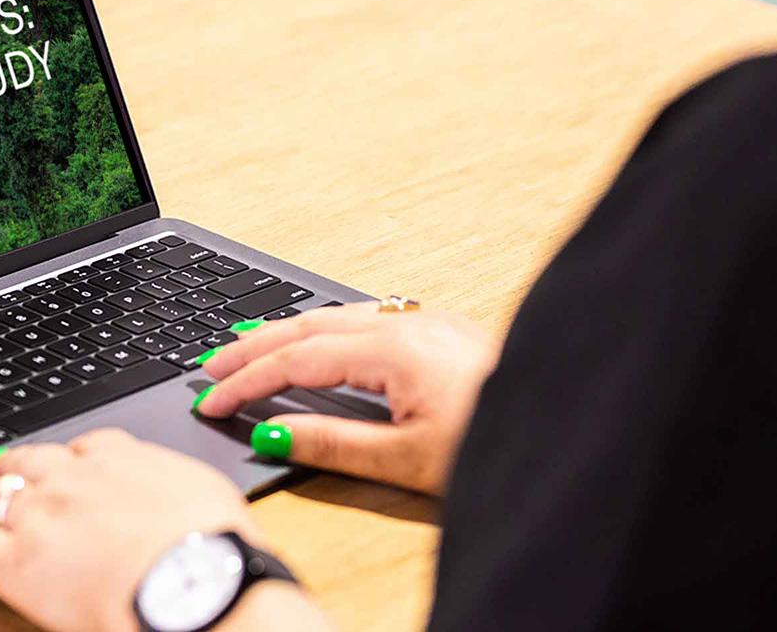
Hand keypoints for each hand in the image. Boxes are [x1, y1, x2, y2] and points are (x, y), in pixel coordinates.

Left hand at [0, 428, 320, 631]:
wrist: (197, 584)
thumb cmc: (214, 552)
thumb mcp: (209, 502)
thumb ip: (178, 494)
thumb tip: (180, 508)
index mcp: (127, 458)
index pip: (90, 447)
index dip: (72, 460)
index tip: (68, 466)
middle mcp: (76, 476)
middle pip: (30, 461)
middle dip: (11, 466)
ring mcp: (39, 514)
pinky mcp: (12, 560)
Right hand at [192, 303, 497, 494]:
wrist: (566, 421)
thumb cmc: (494, 441)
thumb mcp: (405, 460)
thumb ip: (332, 444)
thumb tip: (270, 433)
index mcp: (393, 349)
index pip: (297, 360)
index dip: (247, 381)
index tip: (211, 400)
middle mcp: (409, 324)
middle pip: (311, 326)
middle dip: (255, 345)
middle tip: (210, 365)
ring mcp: (430, 323)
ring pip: (339, 317)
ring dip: (289, 333)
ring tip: (251, 349)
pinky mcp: (447, 333)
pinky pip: (369, 319)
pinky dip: (328, 330)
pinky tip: (323, 342)